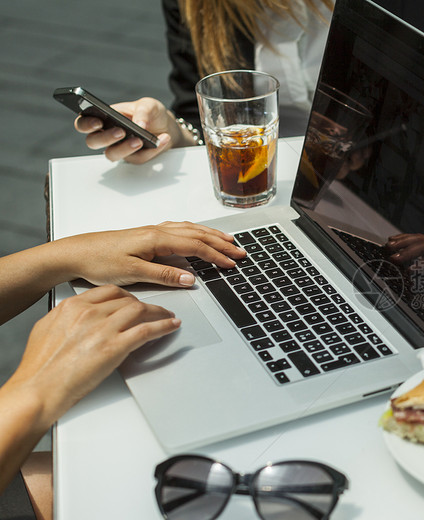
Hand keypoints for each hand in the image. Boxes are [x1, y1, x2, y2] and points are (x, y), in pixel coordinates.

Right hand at [9, 285, 180, 422]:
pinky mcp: (115, 347)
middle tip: (154, 310)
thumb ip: (66, 318)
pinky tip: (171, 326)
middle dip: (145, 305)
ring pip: (140, 311)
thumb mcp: (47, 329)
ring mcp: (103, 329)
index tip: (134, 300)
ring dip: (159, 313)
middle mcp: (89, 313)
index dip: (127, 296)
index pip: (109, 292)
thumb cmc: (40, 367)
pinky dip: (163, 326)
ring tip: (168, 317)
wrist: (39, 388)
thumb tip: (75, 317)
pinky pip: (147, 330)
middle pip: (127, 300)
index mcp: (72, 307)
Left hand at [53, 221, 245, 287]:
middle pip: (198, 234)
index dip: (216, 256)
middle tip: (240, 252)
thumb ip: (164, 275)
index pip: (195, 246)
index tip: (232, 264)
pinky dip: (196, 232)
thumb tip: (190, 278)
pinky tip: (198, 234)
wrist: (75, 252)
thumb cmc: (98, 261)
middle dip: (221, 243)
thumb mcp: (132, 273)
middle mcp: (157, 231)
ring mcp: (153, 231)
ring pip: (190, 229)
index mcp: (156, 239)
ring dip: (211, 235)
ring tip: (228, 240)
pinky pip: (180, 229)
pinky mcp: (147, 235)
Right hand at [74, 97, 187, 163]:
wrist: (167, 128)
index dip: (85, 124)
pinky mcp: (133, 158)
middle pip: (93, 141)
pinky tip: (162, 139)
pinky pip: (137, 159)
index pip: (84, 122)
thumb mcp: (149, 105)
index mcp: (103, 118)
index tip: (97, 122)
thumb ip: (143, 111)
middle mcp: (107, 135)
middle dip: (105, 138)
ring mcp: (119, 148)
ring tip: (140, 140)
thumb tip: (139, 124)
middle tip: (120, 132)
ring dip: (125, 148)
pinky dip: (151, 150)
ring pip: (112, 154)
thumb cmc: (151, 114)